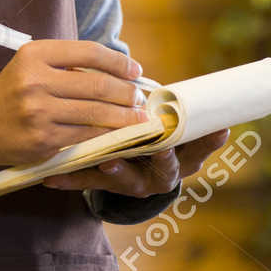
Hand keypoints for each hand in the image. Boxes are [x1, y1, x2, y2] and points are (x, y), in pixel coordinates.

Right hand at [0, 39, 150, 168]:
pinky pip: (86, 135)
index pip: (89, 52)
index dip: (118, 61)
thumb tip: (118, 70)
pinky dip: (108, 134)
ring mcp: (39, 112)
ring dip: (125, 116)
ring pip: (96, 113)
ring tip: (139, 117)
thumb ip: (69, 63)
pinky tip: (120, 133)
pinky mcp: (43, 139)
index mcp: (35, 55)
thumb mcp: (34, 64)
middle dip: (126, 93)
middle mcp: (36, 81)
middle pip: (97, 85)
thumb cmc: (16, 91)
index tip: (135, 70)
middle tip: (140, 98)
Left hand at [39, 128, 230, 196]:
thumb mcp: (171, 128)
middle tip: (160, 149)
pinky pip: (86, 183)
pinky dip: (70, 178)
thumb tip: (195, 84)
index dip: (209, 144)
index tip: (219, 131)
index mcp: (180, 159)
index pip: (199, 151)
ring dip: (117, 169)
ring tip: (108, 161)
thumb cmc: (156, 137)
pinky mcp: (104, 186)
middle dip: (162, 158)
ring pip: (126, 180)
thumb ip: (177, 112)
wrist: (132, 172)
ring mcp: (131, 183)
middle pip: (166, 170)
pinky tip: (51, 178)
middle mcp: (158, 175)